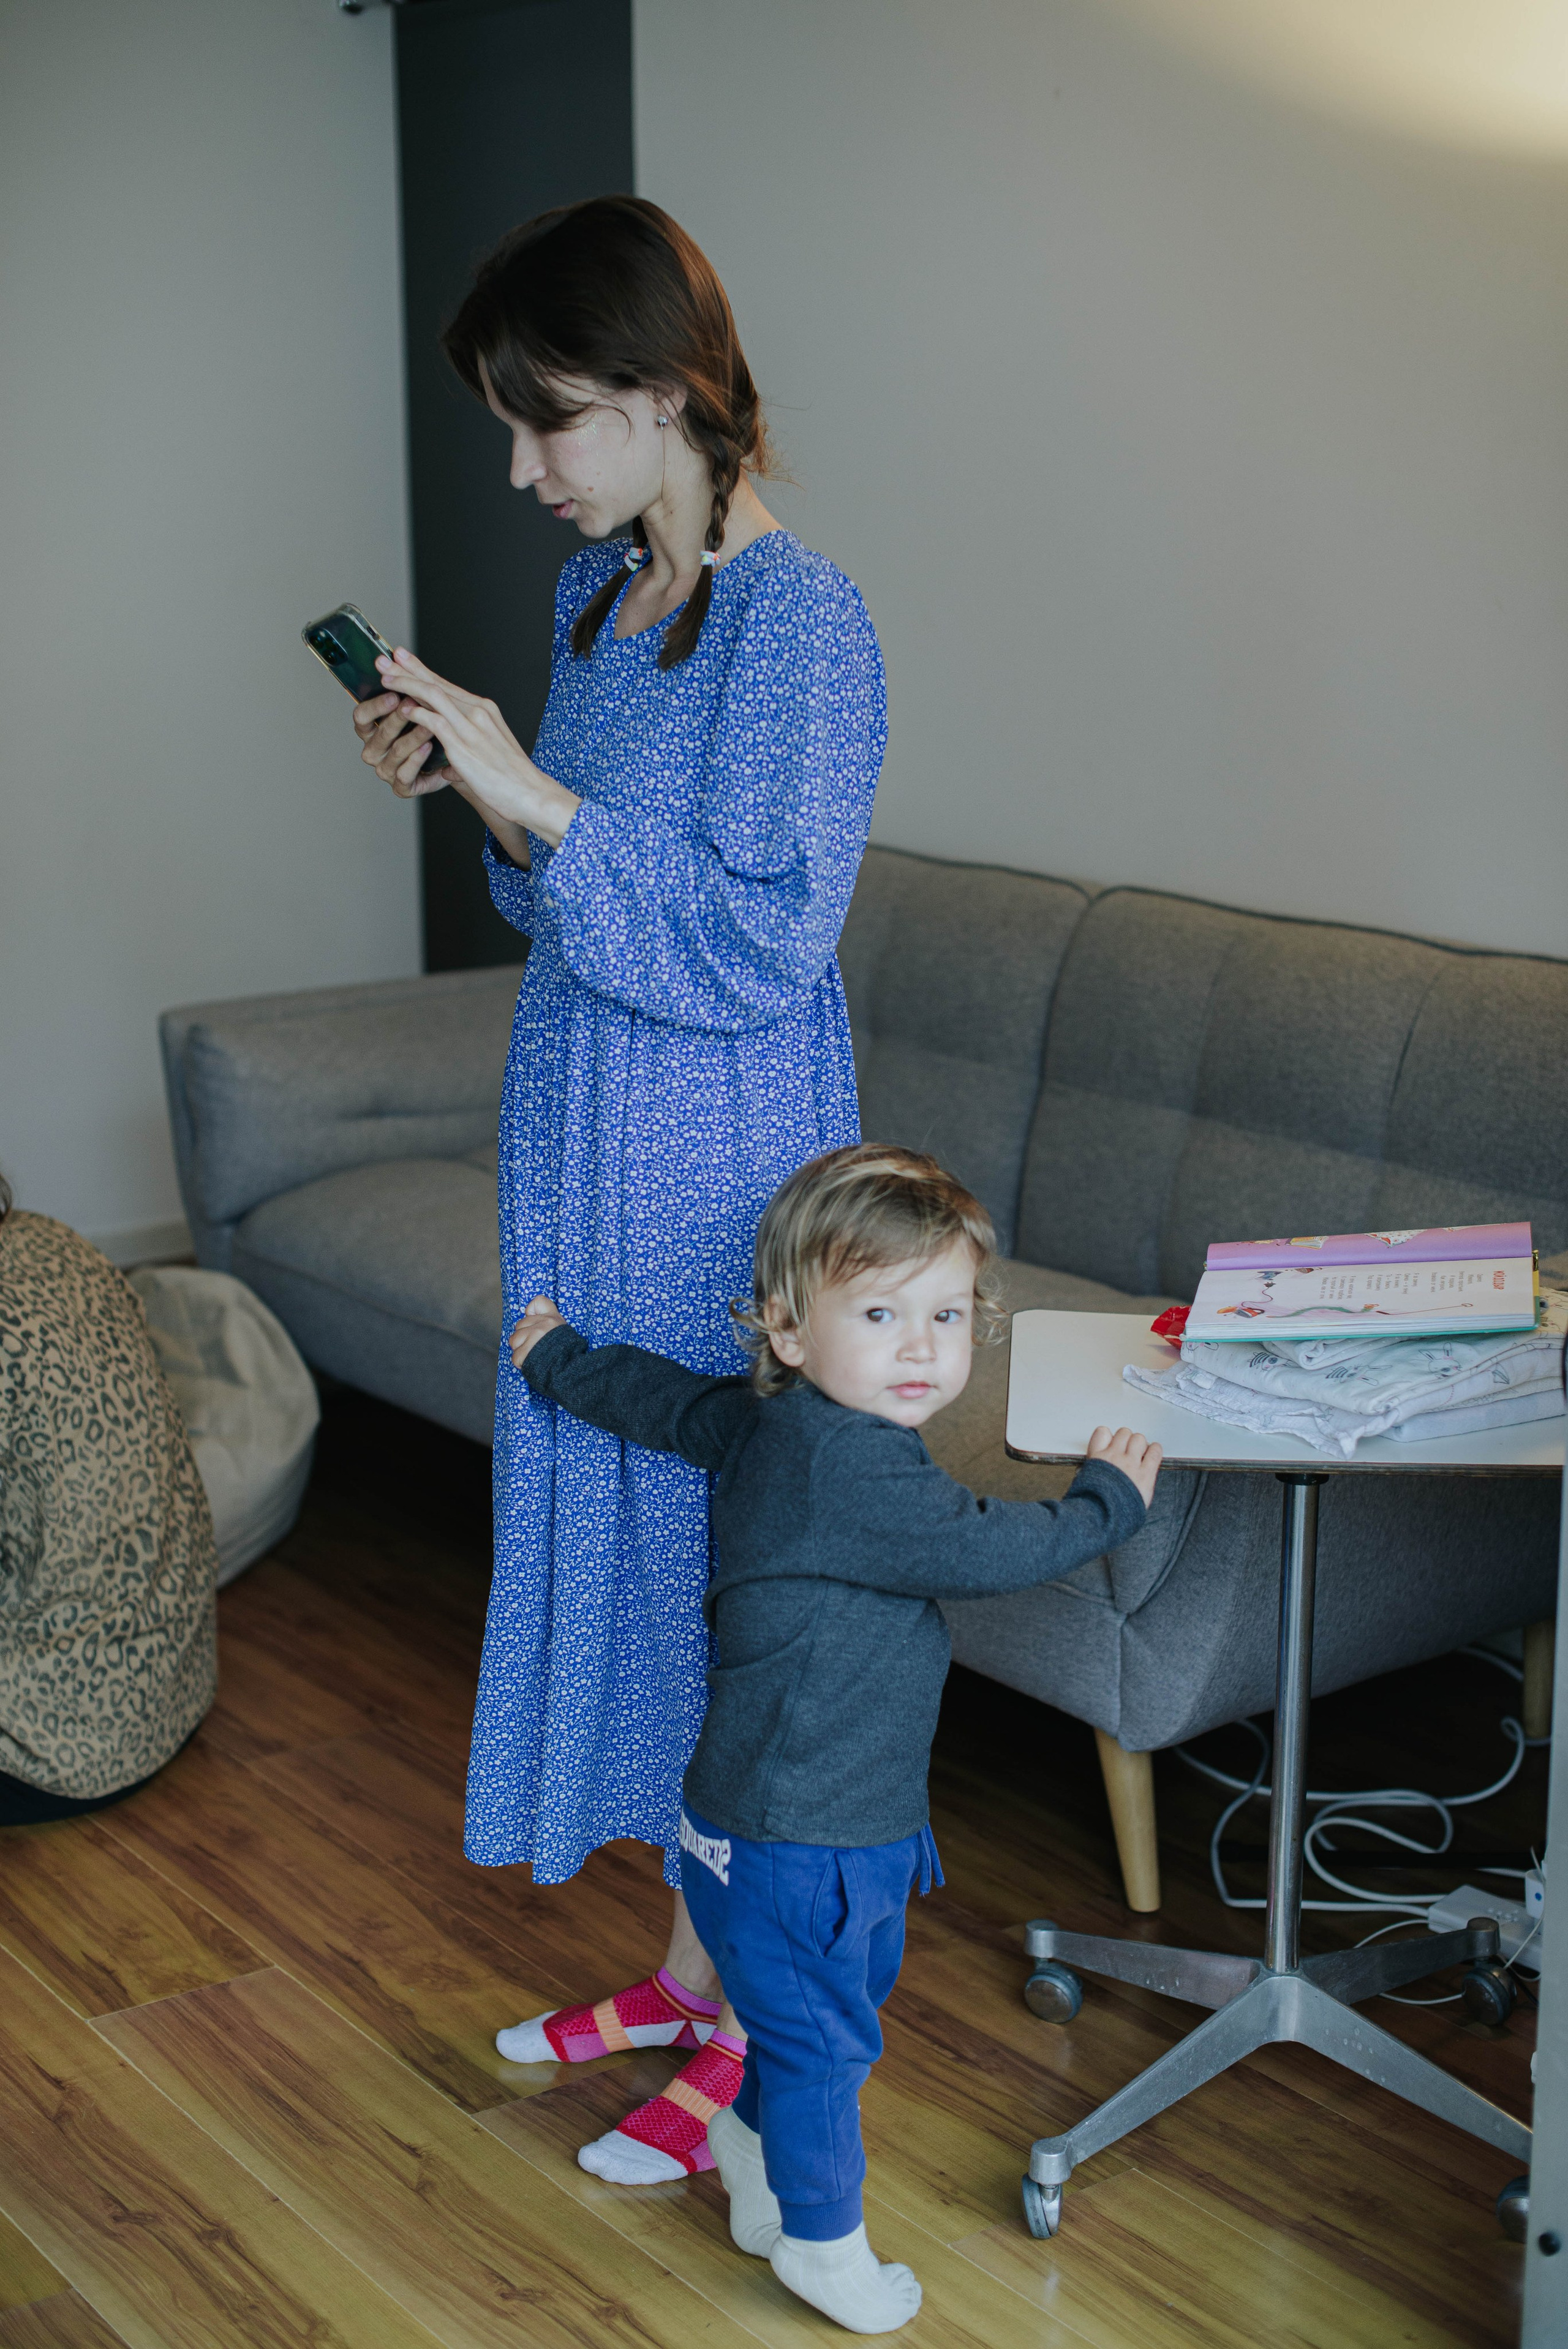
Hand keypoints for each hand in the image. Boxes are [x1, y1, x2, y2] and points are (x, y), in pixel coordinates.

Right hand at [353, 690, 452, 798]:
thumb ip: (406, 682)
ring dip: (411, 737)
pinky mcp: (401, 787)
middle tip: (411, 705)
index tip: (393, 694)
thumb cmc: (431, 730)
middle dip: (396, 719)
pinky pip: (404, 774)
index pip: (361, 717)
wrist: (454, 760)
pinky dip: (416, 760)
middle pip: (379, 734)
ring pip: (394, 753)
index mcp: (371, 730)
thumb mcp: (419, 704)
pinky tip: (428, 747)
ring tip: (428, 725)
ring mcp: (386, 770)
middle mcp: (374, 750)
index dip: (375, 706)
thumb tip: (396, 655)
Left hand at [375, 649, 579, 845]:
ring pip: (433, 695)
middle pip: (437, 683)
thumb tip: (449, 748)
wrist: (530, 793)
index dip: (422, 671)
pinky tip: (403, 709)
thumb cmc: (512, 776)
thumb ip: (470, 738)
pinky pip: (435, 722)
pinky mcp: (463, 746)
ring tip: (385, 678)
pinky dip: (417, 713)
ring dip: (406, 685)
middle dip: (408, 669)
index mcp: (485, 710)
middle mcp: (478, 712)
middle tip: (385, 657)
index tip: (403, 660)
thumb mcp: (491, 747)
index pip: (447, 684)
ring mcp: (470, 727)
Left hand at [510, 1296, 567, 1369]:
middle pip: (519, 1326)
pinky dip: (521, 1364)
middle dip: (524, 1338)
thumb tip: (528, 1312)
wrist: (570, 1371)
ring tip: (533, 1356)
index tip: (534, 1319)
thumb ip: (547, 1320)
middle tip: (536, 1347)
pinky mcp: (527, 1352)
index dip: (531, 1311)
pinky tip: (532, 1363)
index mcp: (553, 1318)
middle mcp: (543, 1325)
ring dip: (520, 1351)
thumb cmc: (566, 1352)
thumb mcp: (562, 1330)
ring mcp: (534, 1337)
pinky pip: (515, 1357)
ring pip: (514, 1341)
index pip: (538, 1302)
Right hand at [1085, 1425, 1161, 1507]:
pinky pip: (1154, 1453)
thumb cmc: (1093, 1505)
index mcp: (1096, 1459)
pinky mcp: (1145, 1475)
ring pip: (1139, 1439)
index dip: (1109, 1436)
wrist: (1101, 1518)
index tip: (1112, 1442)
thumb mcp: (1083, 1482)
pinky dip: (1155, 1450)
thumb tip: (1090, 1470)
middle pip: (1124, 1433)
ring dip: (1140, 1444)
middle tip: (1129, 1449)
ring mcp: (1130, 1464)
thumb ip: (1091, 1470)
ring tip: (1141, 1452)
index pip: (1102, 1432)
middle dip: (1127, 1440)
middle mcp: (1113, 1457)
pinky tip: (1153, 1453)